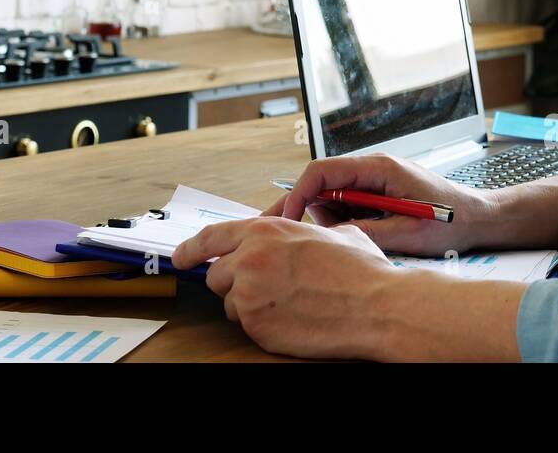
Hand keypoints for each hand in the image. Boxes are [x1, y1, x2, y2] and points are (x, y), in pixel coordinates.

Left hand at [171, 216, 396, 357]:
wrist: (376, 306)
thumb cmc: (361, 271)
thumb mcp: (328, 233)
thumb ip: (297, 233)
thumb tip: (295, 235)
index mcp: (265, 230)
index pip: (210, 239)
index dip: (191, 250)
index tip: (181, 257)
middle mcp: (250, 259)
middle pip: (217, 276)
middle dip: (235, 284)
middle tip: (264, 289)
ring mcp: (250, 295)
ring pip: (231, 304)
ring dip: (250, 306)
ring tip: (288, 303)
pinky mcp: (257, 326)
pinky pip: (247, 326)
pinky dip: (263, 325)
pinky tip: (292, 319)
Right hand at [261, 153, 498, 256]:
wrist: (481, 219)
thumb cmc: (452, 221)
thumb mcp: (406, 234)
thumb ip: (363, 232)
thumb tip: (327, 238)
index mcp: (378, 168)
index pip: (322, 172)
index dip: (298, 194)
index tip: (286, 220)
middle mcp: (374, 168)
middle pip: (322, 184)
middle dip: (310, 211)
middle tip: (301, 235)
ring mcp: (377, 179)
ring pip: (334, 198)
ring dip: (335, 221)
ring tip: (362, 238)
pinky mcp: (381, 192)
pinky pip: (350, 206)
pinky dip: (349, 223)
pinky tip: (370, 236)